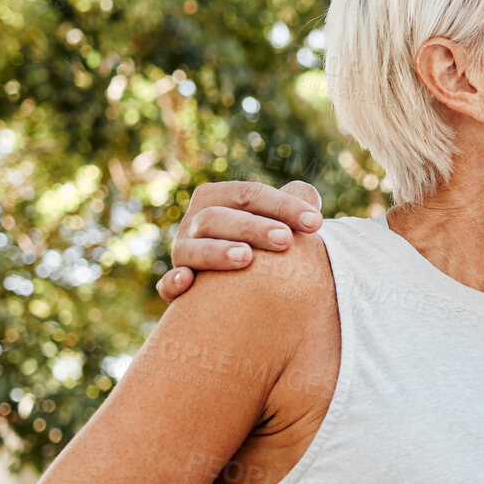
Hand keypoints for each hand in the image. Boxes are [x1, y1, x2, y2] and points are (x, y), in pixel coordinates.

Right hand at [156, 180, 324, 302]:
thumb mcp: (277, 222)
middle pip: (217, 218)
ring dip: (217, 252)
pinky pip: (166, 285)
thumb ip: (294, 205)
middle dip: (252, 227)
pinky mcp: (175, 288)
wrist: (238, 288)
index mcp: (217, 199)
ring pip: (191, 249)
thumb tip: (309, 195)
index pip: (248, 195)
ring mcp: (183, 255)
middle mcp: (195, 224)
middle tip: (285, 241)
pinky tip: (188, 281)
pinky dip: (173, 282)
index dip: (283, 205)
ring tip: (246, 257)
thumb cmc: (264, 245)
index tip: (316, 223)